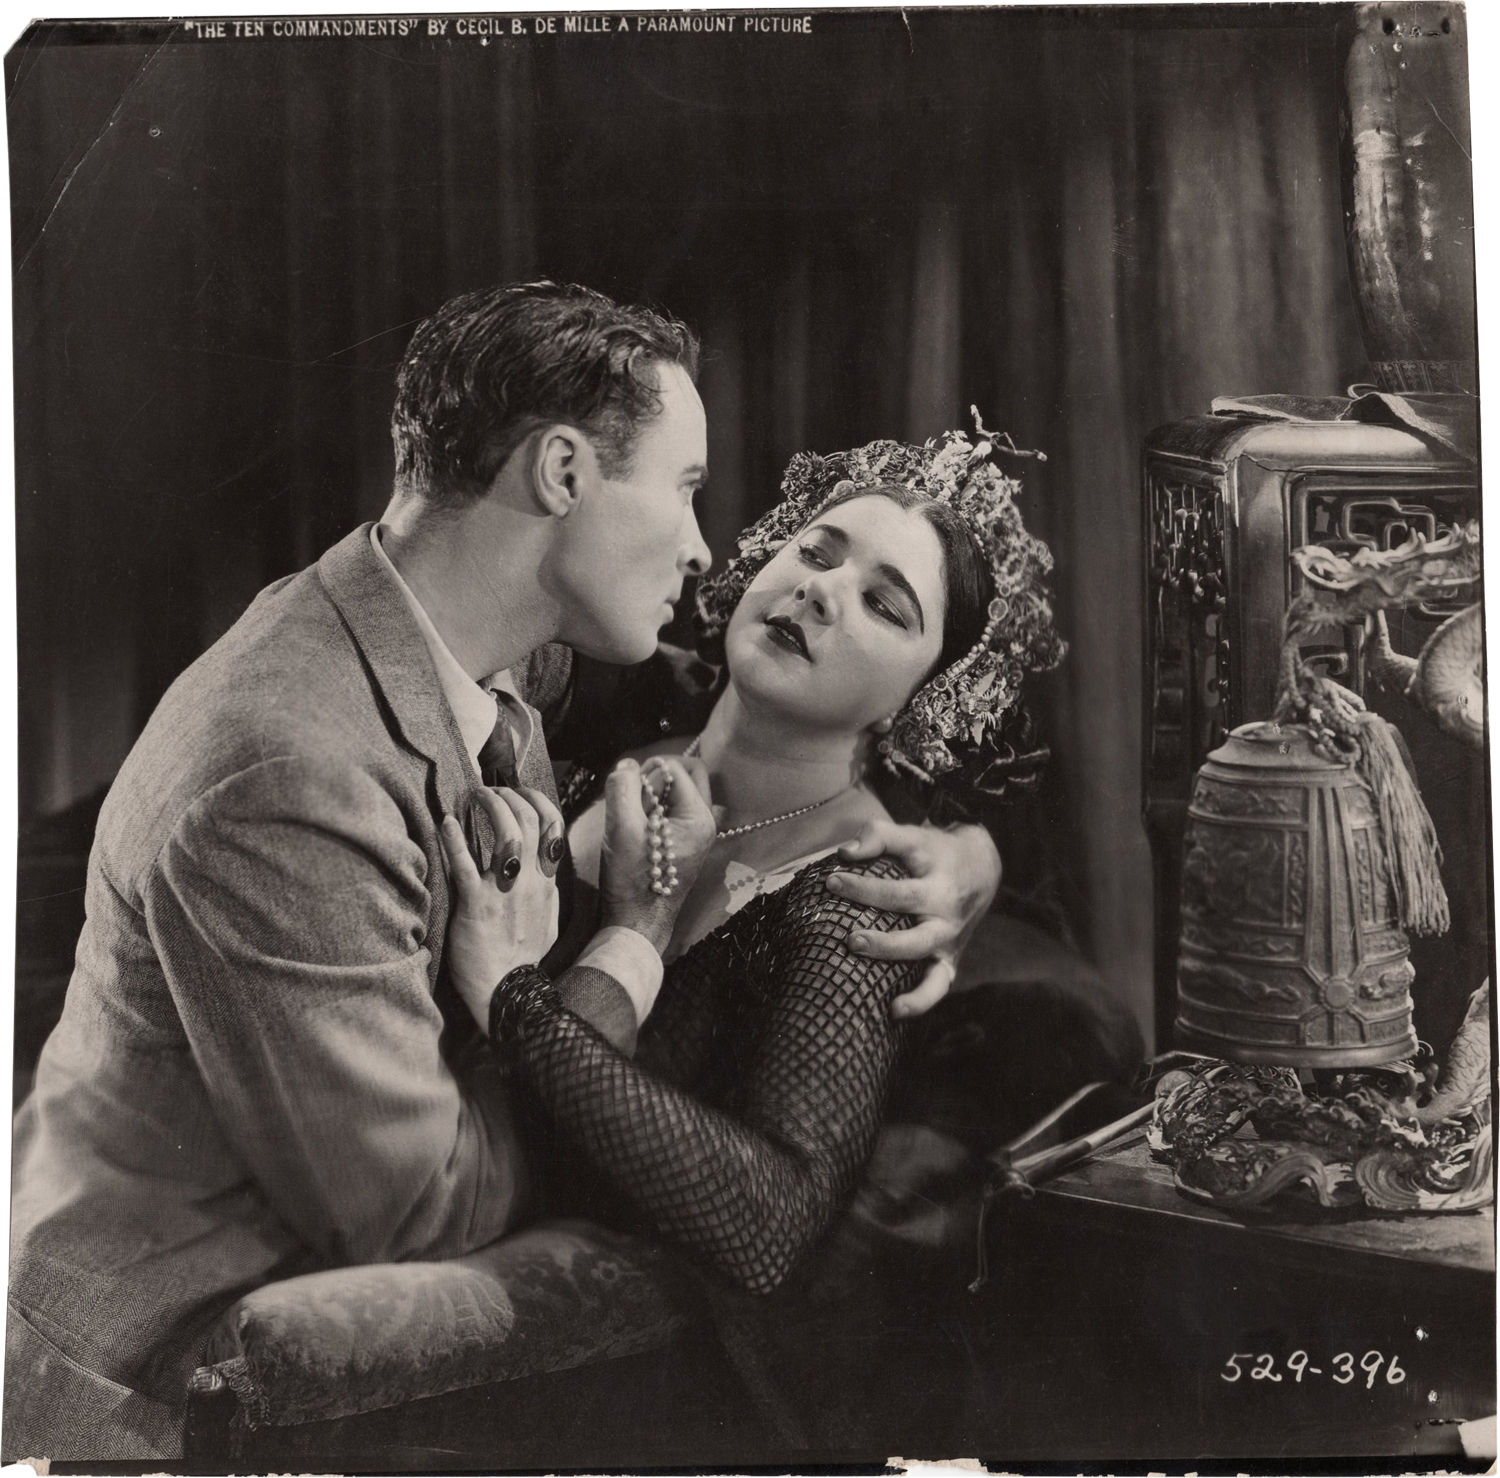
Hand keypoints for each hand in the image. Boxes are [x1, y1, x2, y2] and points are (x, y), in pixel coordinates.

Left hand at [439, 786, 560, 1031]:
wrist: (507, 991)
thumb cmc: (522, 957)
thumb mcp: (546, 917)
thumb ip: (543, 888)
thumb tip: (538, 866)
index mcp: (547, 882)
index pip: (553, 825)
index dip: (536, 800)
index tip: (519, 792)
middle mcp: (531, 881)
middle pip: (529, 820)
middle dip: (507, 795)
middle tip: (487, 791)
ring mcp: (505, 892)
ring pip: (507, 833)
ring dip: (489, 806)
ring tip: (472, 797)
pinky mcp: (477, 905)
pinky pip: (465, 865)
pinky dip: (454, 840)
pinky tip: (445, 823)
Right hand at [599, 754, 715, 954]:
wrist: (636, 924)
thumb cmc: (633, 881)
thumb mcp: (622, 829)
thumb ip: (622, 788)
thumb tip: (627, 765)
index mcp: (699, 818)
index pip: (675, 769)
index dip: (647, 773)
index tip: (627, 793)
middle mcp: (705, 823)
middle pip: (688, 774)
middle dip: (658, 776)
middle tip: (634, 793)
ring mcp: (697, 834)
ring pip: (680, 791)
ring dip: (654, 793)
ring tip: (634, 814)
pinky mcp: (684, 843)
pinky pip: (673, 810)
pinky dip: (654, 809)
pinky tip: (638, 827)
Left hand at [827, 818, 1000, 1019]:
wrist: (982, 869)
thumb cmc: (934, 853)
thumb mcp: (913, 835)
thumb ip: (879, 835)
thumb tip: (845, 852)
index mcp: (938, 886)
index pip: (898, 891)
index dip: (863, 887)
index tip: (830, 881)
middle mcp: (947, 919)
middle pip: (916, 936)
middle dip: (883, 943)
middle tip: (850, 939)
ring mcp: (950, 944)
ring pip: (931, 970)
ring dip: (902, 981)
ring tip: (878, 987)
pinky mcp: (949, 962)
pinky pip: (937, 987)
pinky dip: (920, 1002)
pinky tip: (894, 1011)